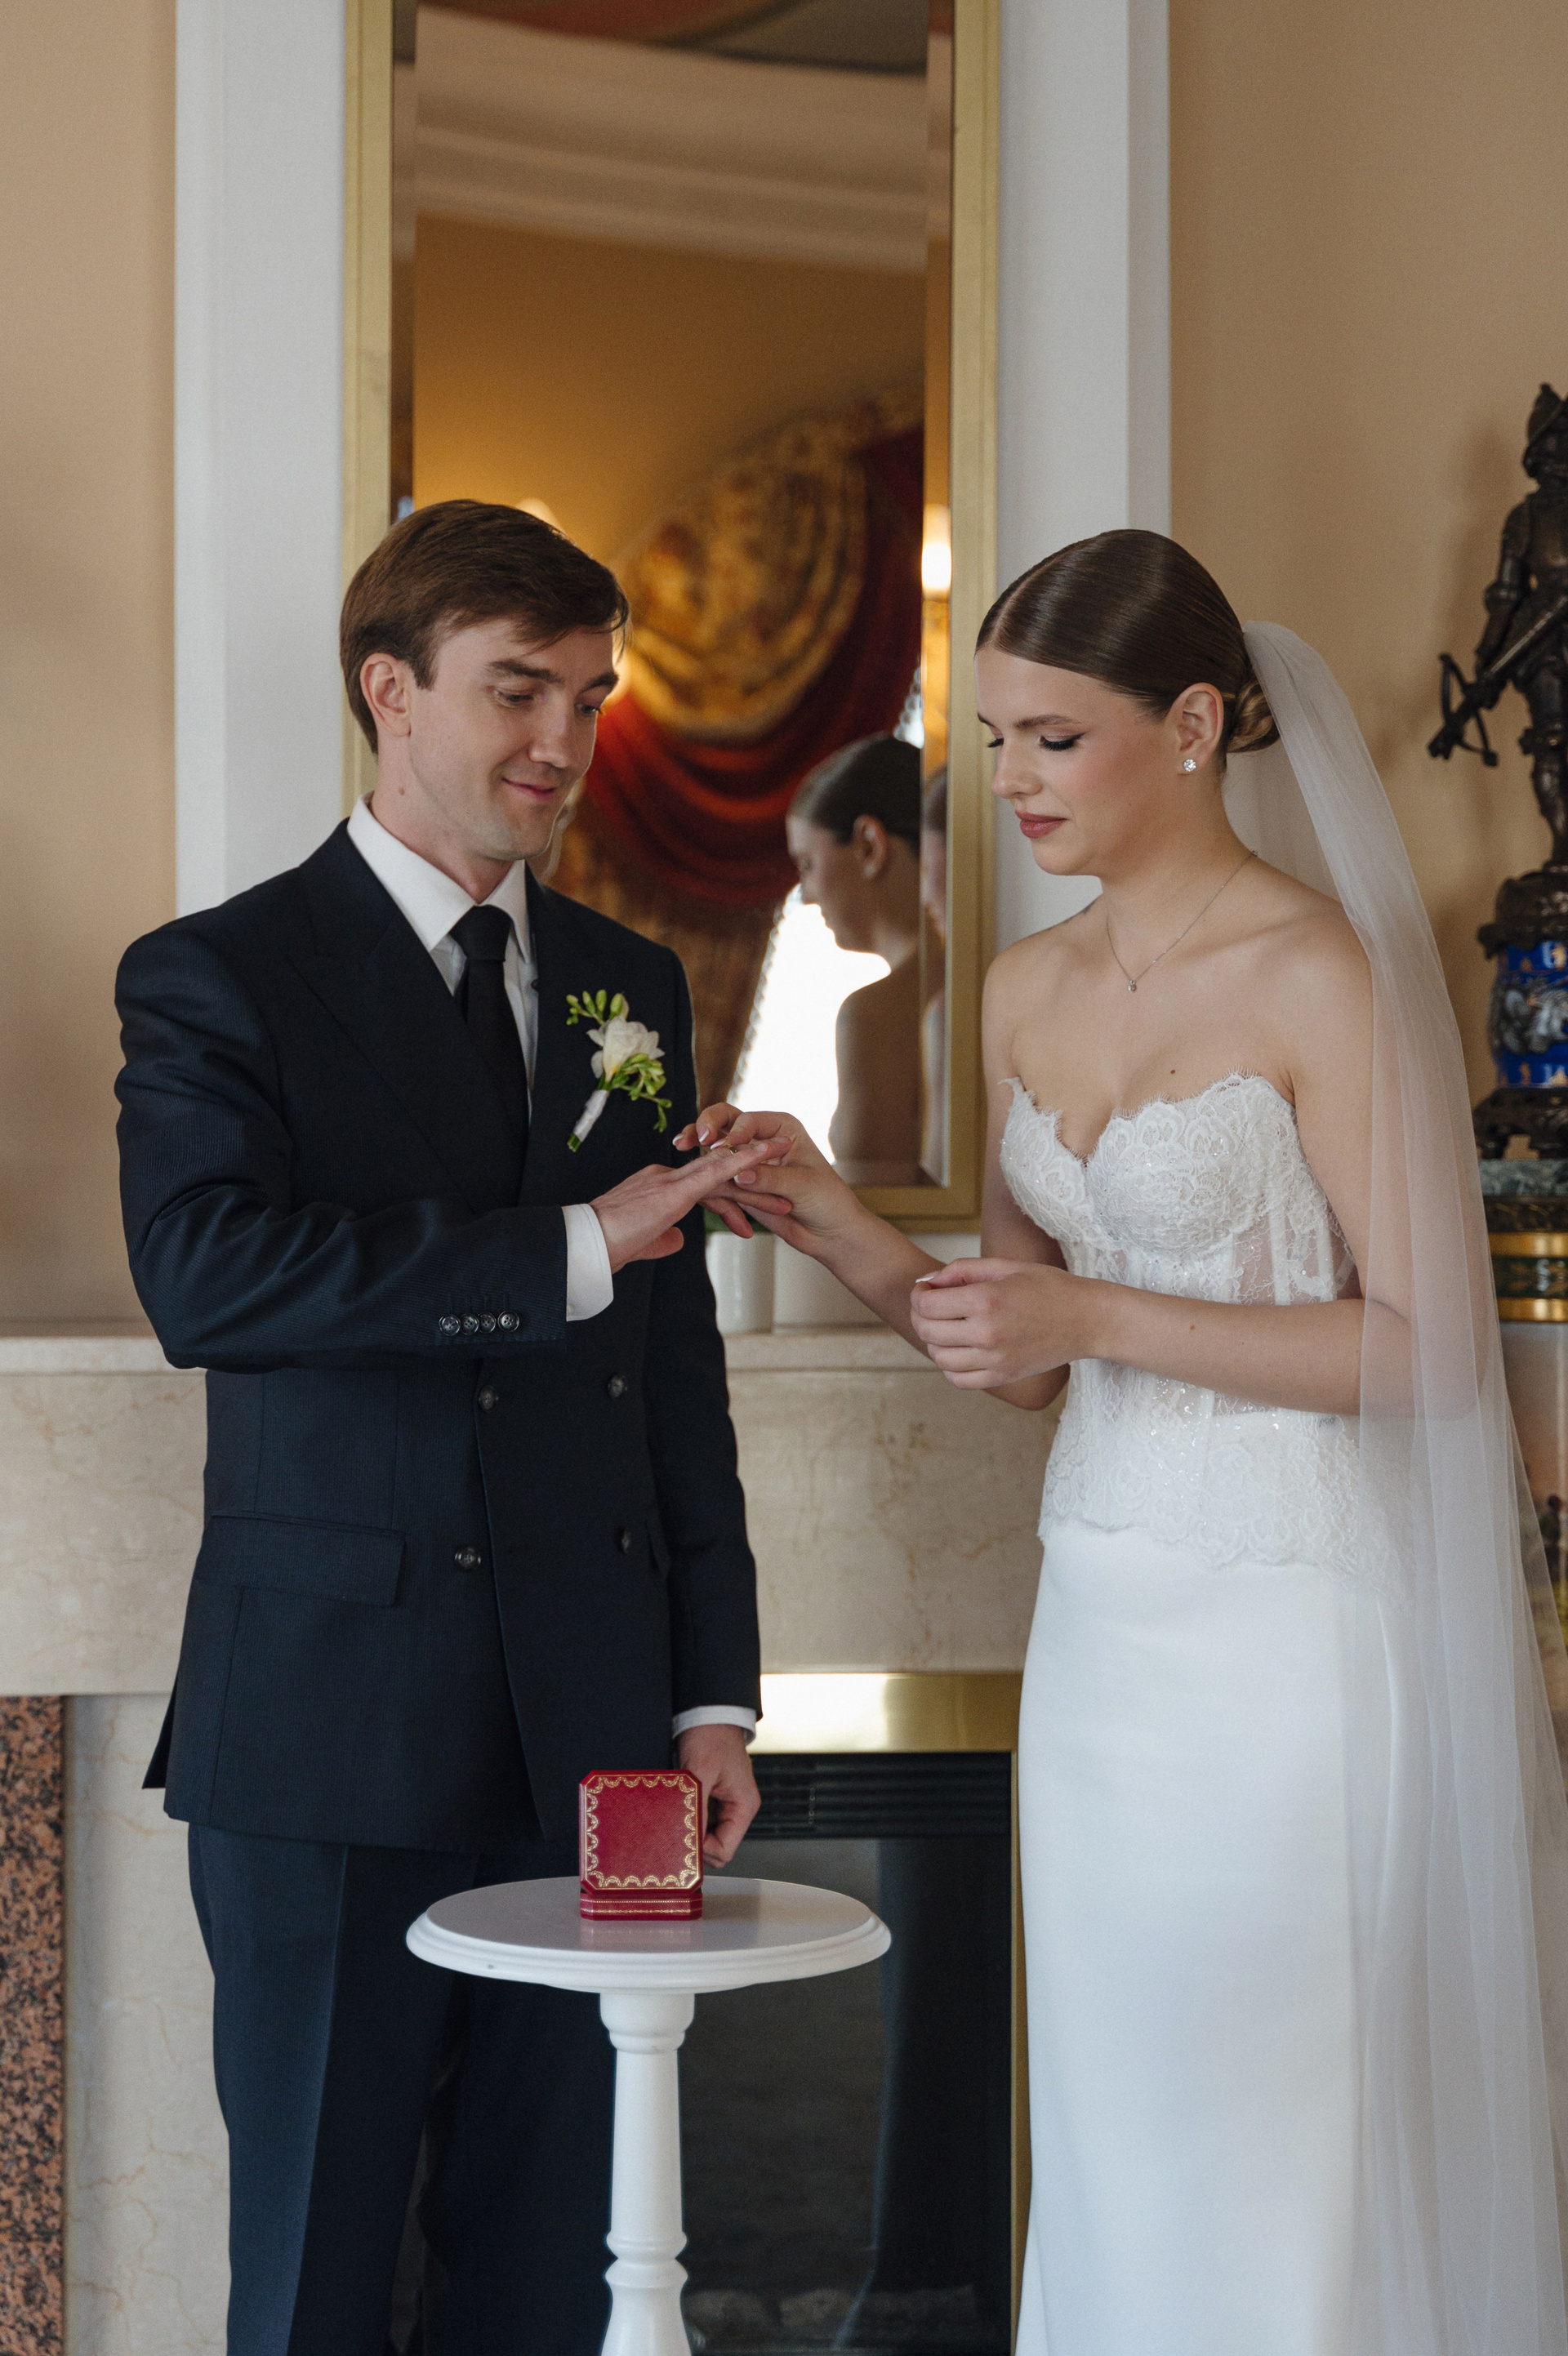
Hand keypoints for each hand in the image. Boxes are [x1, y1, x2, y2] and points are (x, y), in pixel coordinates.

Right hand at [591, 1141, 786, 1272]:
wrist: (585, 1247)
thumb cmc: (605, 1248)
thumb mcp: (643, 1244)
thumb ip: (662, 1239)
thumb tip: (678, 1241)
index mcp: (660, 1190)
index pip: (705, 1186)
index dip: (733, 1190)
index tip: (756, 1195)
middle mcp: (668, 1179)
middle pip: (719, 1176)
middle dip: (753, 1179)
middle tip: (783, 1184)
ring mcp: (671, 1181)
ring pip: (722, 1169)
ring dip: (757, 1167)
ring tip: (787, 1162)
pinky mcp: (675, 1190)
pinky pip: (715, 1171)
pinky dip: (742, 1161)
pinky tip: (763, 1156)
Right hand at [673, 1105, 862, 1260]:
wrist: (828, 1233)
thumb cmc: (827, 1201)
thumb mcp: (802, 1185)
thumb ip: (770, 1177)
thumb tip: (739, 1175)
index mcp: (781, 1128)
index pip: (749, 1120)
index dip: (734, 1133)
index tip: (723, 1149)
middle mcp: (762, 1139)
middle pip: (726, 1121)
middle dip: (706, 1125)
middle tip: (692, 1137)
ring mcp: (748, 1161)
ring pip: (715, 1146)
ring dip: (697, 1143)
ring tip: (679, 1146)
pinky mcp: (740, 1184)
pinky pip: (716, 1177)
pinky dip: (705, 1177)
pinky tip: (691, 1179)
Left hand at [676, 1722, 759, 1866]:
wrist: (708, 1715)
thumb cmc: (710, 1736)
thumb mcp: (700, 1772)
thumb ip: (696, 1808)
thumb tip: (688, 1839)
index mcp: (744, 1806)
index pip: (725, 1850)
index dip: (702, 1849)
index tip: (681, 1838)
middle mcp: (739, 1809)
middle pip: (717, 1848)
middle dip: (696, 1843)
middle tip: (675, 1828)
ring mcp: (727, 1806)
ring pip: (708, 1837)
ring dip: (692, 1831)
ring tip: (676, 1816)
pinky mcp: (715, 1800)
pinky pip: (703, 1822)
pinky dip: (690, 1820)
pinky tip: (678, 1810)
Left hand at [909, 1257, 1095, 1387]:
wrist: (1088, 1319)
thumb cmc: (1049, 1287)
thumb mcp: (1006, 1266)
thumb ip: (962, 1270)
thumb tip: (927, 1281)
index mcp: (986, 1300)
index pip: (927, 1304)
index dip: (918, 1295)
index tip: (925, 1290)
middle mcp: (987, 1333)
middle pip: (928, 1331)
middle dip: (920, 1316)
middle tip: (929, 1306)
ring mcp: (995, 1359)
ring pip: (939, 1357)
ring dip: (934, 1341)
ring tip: (946, 1327)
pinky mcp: (1004, 1376)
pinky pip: (959, 1379)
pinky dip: (950, 1366)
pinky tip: (959, 1349)